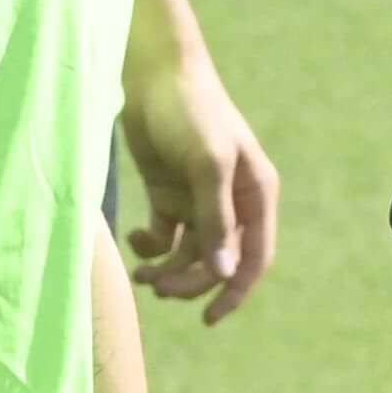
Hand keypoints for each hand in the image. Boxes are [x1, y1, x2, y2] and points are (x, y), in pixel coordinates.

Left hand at [121, 56, 278, 321]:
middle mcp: (231, 201)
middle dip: (190, 280)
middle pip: (217, 261)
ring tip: (140, 273)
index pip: (254, 257)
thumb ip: (215, 219)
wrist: (153, 74)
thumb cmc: (190, 111)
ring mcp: (198, 199)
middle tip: (158, 287)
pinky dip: (149, 246)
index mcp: (255, 194)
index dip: (235, 291)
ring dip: (167, 269)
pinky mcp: (168, 192)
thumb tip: (223, 271)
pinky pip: (164, 236)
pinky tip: (136, 237)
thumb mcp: (207, 165)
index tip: (209, 319)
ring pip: (188, 254)